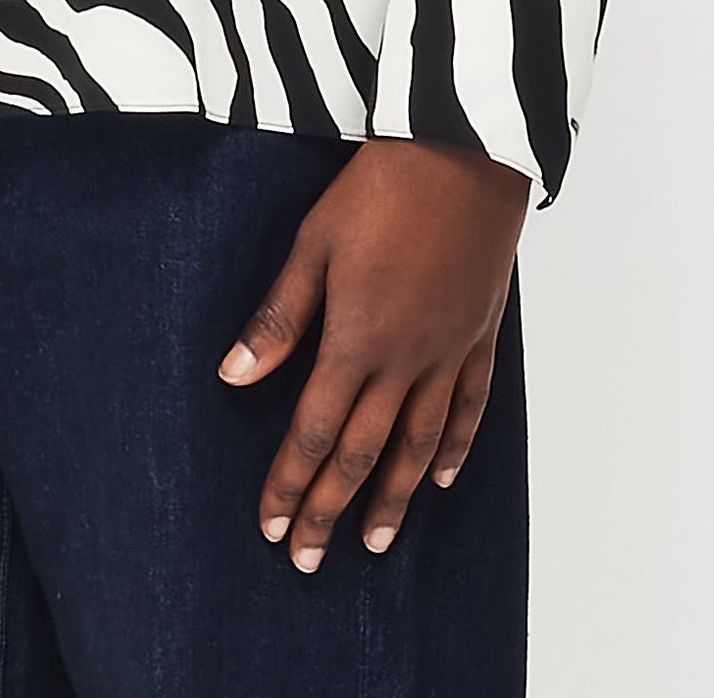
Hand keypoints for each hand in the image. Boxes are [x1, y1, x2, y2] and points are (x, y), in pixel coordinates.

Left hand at [218, 136, 529, 572]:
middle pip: (362, 452)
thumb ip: (279, 317)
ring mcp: (449, 352)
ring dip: (394, 497)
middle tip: (307, 560)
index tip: (271, 528)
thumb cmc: (380, 189)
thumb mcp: (314, 243)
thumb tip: (233, 375)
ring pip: (419, 445)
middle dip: (330, 509)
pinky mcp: (480, 334)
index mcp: (356, 340)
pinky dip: (456, 448)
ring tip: (374, 542)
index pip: (313, 431)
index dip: (290, 484)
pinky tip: (443, 478)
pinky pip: (470, 407)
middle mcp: (405, 361)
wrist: (463, 153)